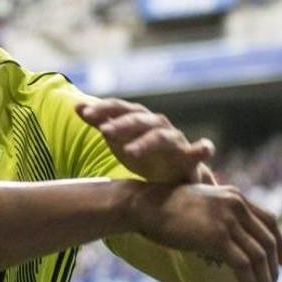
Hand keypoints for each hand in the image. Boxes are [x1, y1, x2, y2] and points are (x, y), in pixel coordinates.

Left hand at [77, 99, 213, 182]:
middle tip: (104, 132)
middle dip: (122, 125)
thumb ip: (100, 121)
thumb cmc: (142, 153)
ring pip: (162, 137)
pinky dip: (203, 148)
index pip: (120, 108)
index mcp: (139, 118)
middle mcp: (157, 125)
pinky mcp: (191, 158)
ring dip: (147, 142)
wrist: (171, 175)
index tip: (84, 114)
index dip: (103, 109)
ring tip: (129, 152)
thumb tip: (77, 106)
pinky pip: (201, 151)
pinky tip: (204, 148)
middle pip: (139, 120)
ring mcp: (175, 140)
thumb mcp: (118, 138)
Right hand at [132, 182, 281, 281]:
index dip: (279, 243)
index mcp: (233, 195)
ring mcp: (227, 221)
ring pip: (259, 257)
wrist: (143, 204)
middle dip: (273, 269)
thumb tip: (224, 233)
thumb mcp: (198, 200)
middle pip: (268, 241)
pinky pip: (243, 266)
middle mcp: (235, 205)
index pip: (269, 220)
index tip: (279, 262)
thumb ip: (216, 209)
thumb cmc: (163, 205)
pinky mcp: (216, 238)